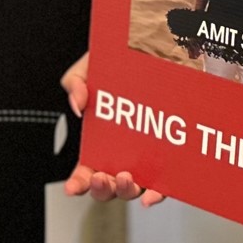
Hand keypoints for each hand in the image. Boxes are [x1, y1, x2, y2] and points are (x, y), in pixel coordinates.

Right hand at [58, 53, 166, 206]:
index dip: (78, 183)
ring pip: (134, 188)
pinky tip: (152, 193)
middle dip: (102, 188)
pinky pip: (164, 182)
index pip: (85, 171)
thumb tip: (78, 104)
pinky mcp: (169, 157)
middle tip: (102, 177)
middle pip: (108, 186)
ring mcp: (145, 158)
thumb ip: (75, 82)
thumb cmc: (122, 65)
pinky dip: (157, 192)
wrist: (159, 49)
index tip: (72, 187)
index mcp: (100, 142)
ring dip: (127, 190)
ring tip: (126, 177)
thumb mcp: (91, 67)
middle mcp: (122, 155)